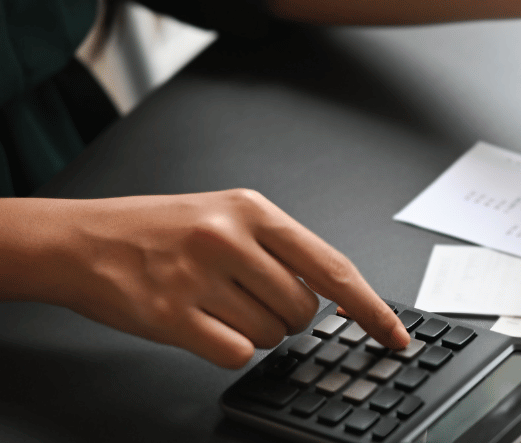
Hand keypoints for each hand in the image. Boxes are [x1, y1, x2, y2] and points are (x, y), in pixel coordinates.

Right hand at [1, 190, 407, 368]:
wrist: (81, 240)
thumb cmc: (159, 230)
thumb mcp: (226, 214)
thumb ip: (281, 247)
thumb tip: (337, 292)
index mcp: (253, 209)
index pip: (334, 267)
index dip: (371, 308)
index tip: (395, 335)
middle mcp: (230, 238)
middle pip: (303, 310)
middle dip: (285, 316)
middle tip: (245, 295)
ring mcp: (200, 276)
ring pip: (271, 335)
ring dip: (252, 332)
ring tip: (215, 302)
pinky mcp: (172, 315)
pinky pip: (235, 354)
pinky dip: (225, 348)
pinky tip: (199, 323)